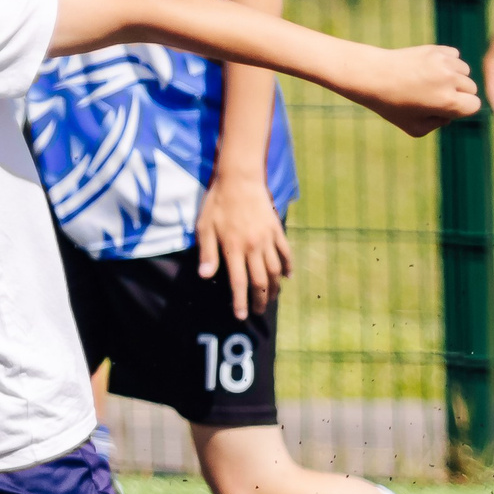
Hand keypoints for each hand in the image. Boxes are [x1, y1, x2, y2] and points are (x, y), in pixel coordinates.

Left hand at [195, 173, 291, 320]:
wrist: (240, 178)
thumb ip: (207, 253)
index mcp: (234, 248)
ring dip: (274, 287)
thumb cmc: (218, 202)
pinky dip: (288, 266)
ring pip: (275, 270)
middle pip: (260, 281)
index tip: (241, 316)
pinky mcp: (276, 229)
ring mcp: (267, 238)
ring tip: (272, 299)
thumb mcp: (205, 227)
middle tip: (259, 312)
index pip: (239, 282)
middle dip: (260, 300)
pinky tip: (287, 277)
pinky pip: (286, 252)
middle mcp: (253, 246)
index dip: (240, 301)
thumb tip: (205, 276)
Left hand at [356, 45, 481, 137]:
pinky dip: (447, 62)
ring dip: (454, 77)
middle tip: (433, 96)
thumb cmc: (391, 105)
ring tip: (430, 82)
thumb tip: (451, 113)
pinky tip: (430, 69)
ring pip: (464, 71)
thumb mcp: (415, 128)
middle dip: (458, 94)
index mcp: (447, 102)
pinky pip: (454, 56)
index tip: (443, 108)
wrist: (372, 75)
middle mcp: (449, 80)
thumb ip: (439, 124)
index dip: (461, 109)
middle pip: (471, 88)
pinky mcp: (437, 49)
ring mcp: (444, 62)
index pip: (474, 105)